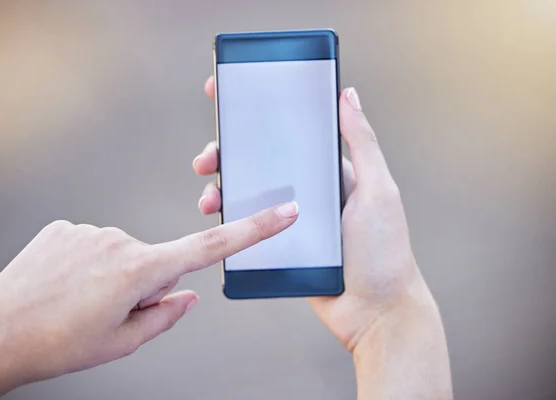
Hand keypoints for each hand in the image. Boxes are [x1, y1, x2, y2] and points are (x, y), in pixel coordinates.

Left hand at [0, 204, 297, 398]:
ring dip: (112, 274)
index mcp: (140, 270)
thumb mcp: (123, 342)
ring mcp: (89, 230)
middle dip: (144, 282)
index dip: (253, 229)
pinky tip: (64, 284)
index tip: (282, 212)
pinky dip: (87, 264)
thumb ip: (165, 315)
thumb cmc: (55, 344)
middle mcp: (118, 240)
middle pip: (155, 259)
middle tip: (108, 310)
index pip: (210, 247)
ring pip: (122, 252)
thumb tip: (186, 295)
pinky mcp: (65, 227)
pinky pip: (93, 244)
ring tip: (80, 300)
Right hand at [195, 76, 425, 348]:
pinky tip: (218, 217)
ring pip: (247, 195)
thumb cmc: (384, 251)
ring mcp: (290, 219)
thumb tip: (347, 95)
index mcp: (329, 172)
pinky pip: (248, 227)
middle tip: (207, 157)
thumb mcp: (378, 190)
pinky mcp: (279, 246)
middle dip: (228, 154)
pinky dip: (229, 219)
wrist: (375, 312)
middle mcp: (307, 191)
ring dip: (222, 188)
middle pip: (259, 163)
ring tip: (209, 195)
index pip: (290, 134)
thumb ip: (362, 144)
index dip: (261, 115)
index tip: (231, 97)